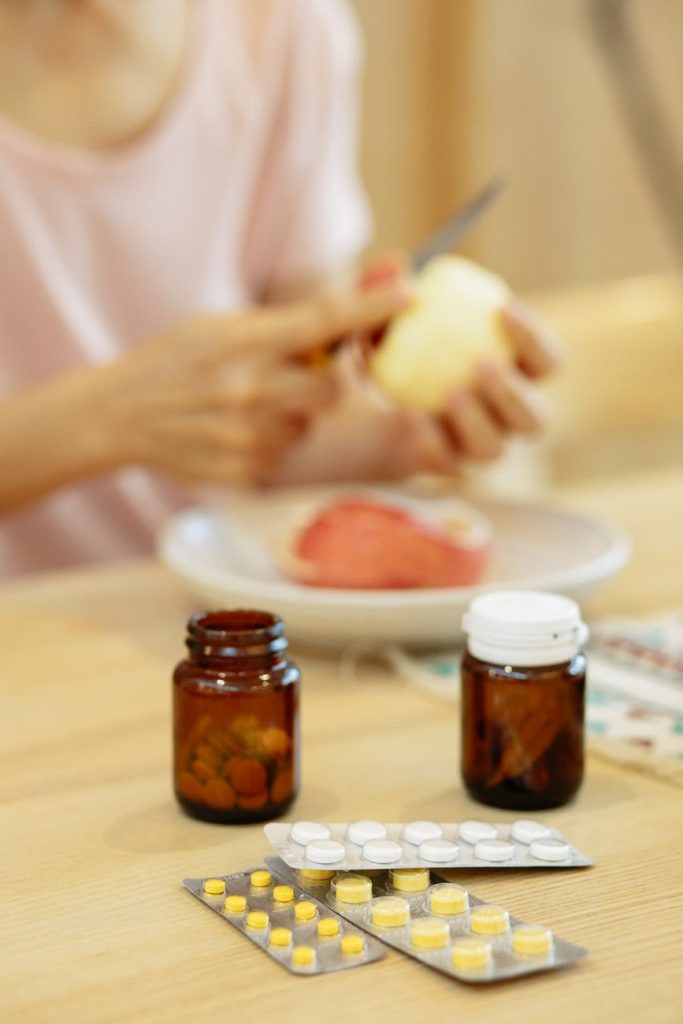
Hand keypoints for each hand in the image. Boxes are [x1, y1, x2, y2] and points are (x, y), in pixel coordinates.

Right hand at [101, 281, 411, 486]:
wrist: (119, 415)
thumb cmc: (177, 361)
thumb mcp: (220, 326)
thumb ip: (283, 324)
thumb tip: (358, 299)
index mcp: (245, 341)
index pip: (323, 320)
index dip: (371, 307)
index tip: (409, 291)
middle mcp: (251, 389)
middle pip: (330, 388)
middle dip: (318, 382)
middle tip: (284, 376)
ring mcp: (248, 435)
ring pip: (308, 423)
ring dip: (291, 414)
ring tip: (244, 406)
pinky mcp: (245, 470)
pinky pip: (286, 452)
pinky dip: (270, 441)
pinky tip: (233, 430)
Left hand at [365, 257, 560, 472]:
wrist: (350, 401)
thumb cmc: (383, 347)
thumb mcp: (375, 314)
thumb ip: (382, 289)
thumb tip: (399, 264)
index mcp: (511, 374)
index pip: (547, 362)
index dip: (535, 338)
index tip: (502, 308)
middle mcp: (500, 417)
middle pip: (536, 420)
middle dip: (514, 393)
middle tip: (483, 363)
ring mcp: (472, 447)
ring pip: (495, 449)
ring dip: (477, 420)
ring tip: (449, 390)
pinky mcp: (442, 467)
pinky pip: (448, 465)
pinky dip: (433, 440)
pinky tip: (412, 416)